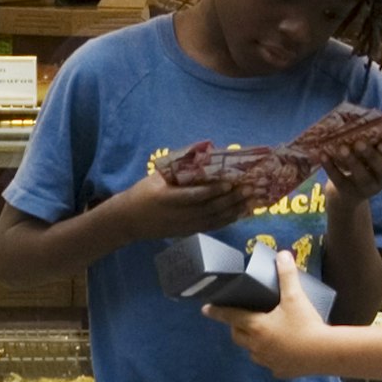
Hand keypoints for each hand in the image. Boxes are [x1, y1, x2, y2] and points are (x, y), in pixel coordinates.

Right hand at [101, 167, 257, 246]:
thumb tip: (203, 150)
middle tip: (249, 188)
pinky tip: (241, 213)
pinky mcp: (190, 231)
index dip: (214, 190)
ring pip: (215, 218)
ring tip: (251, 200)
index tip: (230, 181)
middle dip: (231, 198)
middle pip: (210, 208)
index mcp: (169, 198)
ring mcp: (186, 225)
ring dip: (234, 209)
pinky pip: (213, 226)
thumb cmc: (143, 193)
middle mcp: (180, 215)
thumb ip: (179, 166)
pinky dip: (228, 220)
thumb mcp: (156, 177)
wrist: (130, 221)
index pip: (195, 195)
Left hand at [208, 281, 332, 375]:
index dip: (217, 312)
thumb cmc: (306, 324)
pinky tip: (282, 351)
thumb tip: (282, 255)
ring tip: (263, 333)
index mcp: (256, 327)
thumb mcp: (296, 297)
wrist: (325, 353)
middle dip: (236, 327)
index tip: (205, 309)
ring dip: (253, 342)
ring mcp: (268, 361)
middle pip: (238, 335)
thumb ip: (287, 275)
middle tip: (241, 318)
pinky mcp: (280, 371)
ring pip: (252, 351)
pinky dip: (272, 357)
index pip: (230, 316)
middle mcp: (257, 346)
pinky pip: (270, 364)